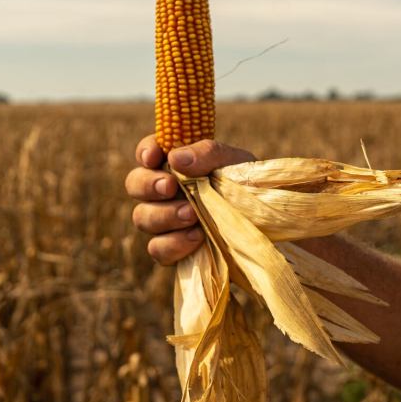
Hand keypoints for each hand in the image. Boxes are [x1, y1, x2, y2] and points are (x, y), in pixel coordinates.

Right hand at [125, 135, 255, 264]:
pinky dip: (174, 244)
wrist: (265, 223)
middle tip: (170, 186)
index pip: (147, 153)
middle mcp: (162, 192)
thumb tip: (176, 159)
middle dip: (148, 185)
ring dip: (164, 215)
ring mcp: (164, 222)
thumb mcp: (234, 161)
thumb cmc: (245, 183)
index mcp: (174, 164)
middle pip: (134, 184)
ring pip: (142, 217)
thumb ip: (207, 154)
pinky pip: (158, 249)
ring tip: (192, 215)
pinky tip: (197, 238)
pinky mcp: (173, 250)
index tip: (155, 156)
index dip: (145, 152)